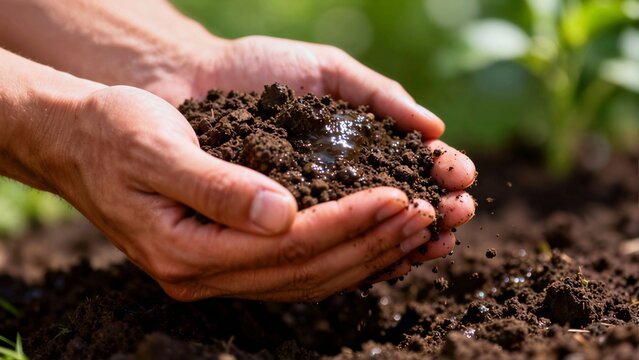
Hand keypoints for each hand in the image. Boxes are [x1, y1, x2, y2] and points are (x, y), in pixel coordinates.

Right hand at [37, 86, 469, 300]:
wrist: (78, 142)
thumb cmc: (113, 134)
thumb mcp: (157, 148)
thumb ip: (217, 185)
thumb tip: (283, 213)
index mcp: (186, 251)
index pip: (287, 245)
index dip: (348, 222)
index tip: (398, 196)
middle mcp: (203, 274)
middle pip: (305, 269)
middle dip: (370, 242)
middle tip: (425, 216)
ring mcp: (214, 273)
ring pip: (306, 277)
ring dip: (365, 254)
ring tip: (415, 229)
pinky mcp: (225, 259)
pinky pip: (294, 270)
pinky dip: (340, 257)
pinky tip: (374, 242)